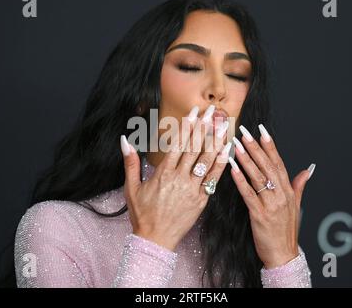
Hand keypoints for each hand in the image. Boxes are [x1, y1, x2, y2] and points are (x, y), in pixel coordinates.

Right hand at [120, 105, 230, 250]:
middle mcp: (179, 178)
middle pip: (194, 148)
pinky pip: (214, 179)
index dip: (187, 126)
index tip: (194, 112)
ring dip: (215, 141)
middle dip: (203, 128)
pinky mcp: (201, 200)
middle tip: (211, 112)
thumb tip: (125, 140)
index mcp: (163, 173)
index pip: (177, 144)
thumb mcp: (131, 188)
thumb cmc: (142, 214)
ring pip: (206, 161)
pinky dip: (221, 164)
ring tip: (222, 125)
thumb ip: (130, 163)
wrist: (155, 239)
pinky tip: (226, 151)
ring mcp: (192, 189)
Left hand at [229, 124, 314, 268]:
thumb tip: (308, 169)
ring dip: (246, 159)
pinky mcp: (260, 215)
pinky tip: (232, 168)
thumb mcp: (296, 205)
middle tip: (244, 131)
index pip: (278, 162)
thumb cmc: (286, 230)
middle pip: (267, 165)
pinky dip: (240, 180)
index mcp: (288, 190)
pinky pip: (249, 194)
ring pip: (257, 177)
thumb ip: (300, 185)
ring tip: (236, 144)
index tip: (261, 129)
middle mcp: (281, 194)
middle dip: (255, 147)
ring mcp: (271, 204)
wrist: (284, 254)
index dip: (270, 145)